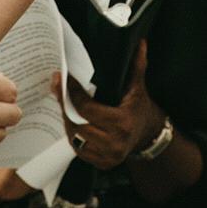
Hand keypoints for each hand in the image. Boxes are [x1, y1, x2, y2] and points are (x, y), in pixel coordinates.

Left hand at [62, 41, 167, 170]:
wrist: (148, 134)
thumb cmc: (139, 108)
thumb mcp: (138, 87)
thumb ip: (136, 66)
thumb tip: (140, 43)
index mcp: (122, 123)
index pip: (87, 109)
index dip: (72, 93)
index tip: (63, 78)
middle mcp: (115, 143)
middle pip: (77, 124)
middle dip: (65, 107)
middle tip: (58, 88)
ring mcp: (108, 157)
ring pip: (75, 138)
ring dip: (67, 121)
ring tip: (63, 103)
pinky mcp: (102, 164)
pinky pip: (79, 150)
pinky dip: (73, 135)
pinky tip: (71, 120)